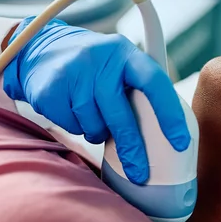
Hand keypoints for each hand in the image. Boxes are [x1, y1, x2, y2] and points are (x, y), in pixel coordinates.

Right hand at [2, 18, 189, 183]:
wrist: (41, 48)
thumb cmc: (93, 67)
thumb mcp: (118, 65)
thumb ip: (139, 89)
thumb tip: (165, 138)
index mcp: (125, 53)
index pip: (155, 83)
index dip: (169, 115)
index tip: (179, 143)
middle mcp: (100, 59)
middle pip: (120, 115)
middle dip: (131, 148)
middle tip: (139, 173)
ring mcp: (73, 73)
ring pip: (94, 125)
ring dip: (97, 132)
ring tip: (93, 117)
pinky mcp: (50, 89)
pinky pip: (72, 126)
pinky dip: (75, 127)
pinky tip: (72, 110)